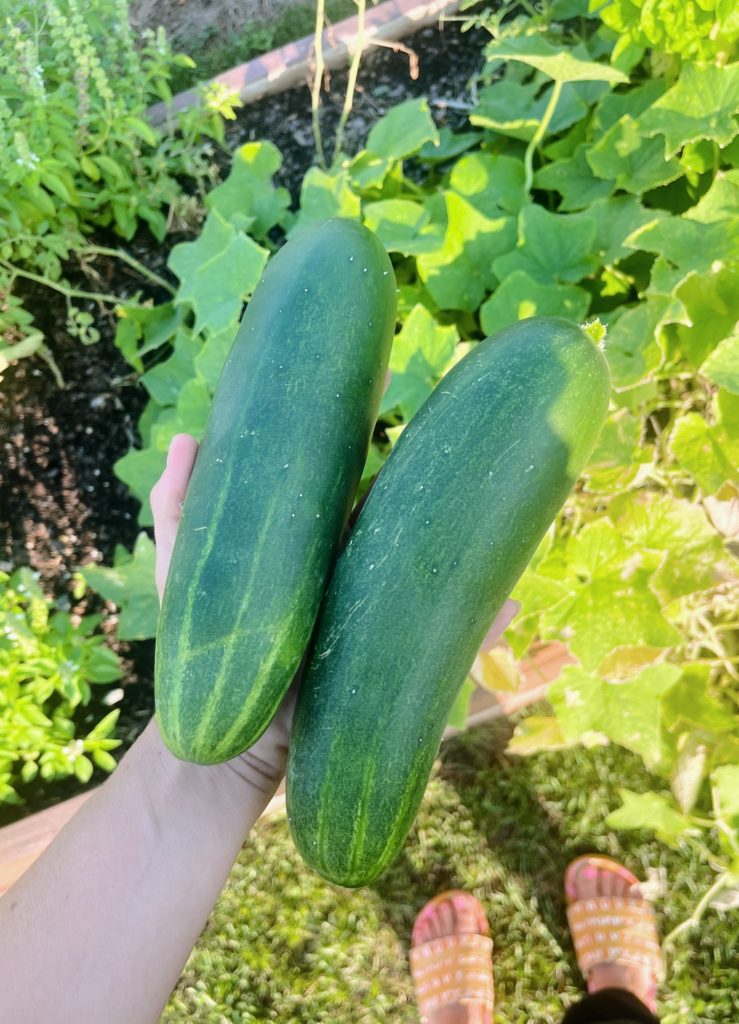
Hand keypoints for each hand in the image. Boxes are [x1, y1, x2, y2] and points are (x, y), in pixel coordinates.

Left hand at [150, 434, 518, 788]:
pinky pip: (441, 647)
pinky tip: (504, 606)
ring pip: (430, 580)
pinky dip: (477, 630)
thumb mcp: (186, 574)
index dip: (367, 437)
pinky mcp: (388, 667)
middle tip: (463, 446)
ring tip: (495, 521)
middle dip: (431, 486)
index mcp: (312, 549)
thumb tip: (185, 437)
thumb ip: (181, 510)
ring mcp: (374, 622)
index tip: (383, 382)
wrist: (227, 742)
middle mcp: (351, 578)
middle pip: (399, 526)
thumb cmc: (202, 652)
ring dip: (464, 555)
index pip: (347, 485)